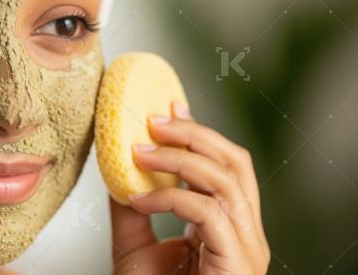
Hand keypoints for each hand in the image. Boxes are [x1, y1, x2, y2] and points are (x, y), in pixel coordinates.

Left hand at [109, 100, 269, 273]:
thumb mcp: (134, 247)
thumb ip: (131, 208)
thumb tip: (117, 169)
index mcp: (226, 225)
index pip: (224, 165)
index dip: (198, 131)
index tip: (168, 104)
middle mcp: (244, 232)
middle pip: (235, 162)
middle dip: (194, 133)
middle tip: (152, 118)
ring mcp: (246, 248)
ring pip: (228, 178)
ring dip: (180, 156)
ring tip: (139, 148)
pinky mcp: (237, 262)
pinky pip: (208, 212)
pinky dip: (170, 195)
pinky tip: (140, 197)